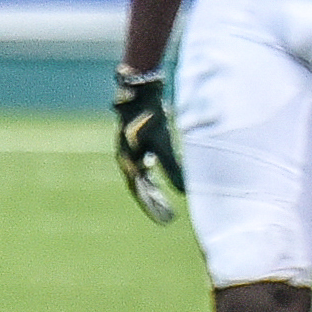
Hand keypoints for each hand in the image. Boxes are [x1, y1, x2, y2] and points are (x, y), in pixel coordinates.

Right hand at [112, 65, 182, 223]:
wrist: (140, 91)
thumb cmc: (151, 117)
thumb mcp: (164, 143)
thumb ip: (173, 167)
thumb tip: (184, 191)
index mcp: (129, 161)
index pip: (141, 192)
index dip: (153, 207)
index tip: (166, 220)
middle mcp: (127, 158)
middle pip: (141, 188)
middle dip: (154, 203)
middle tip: (169, 218)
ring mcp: (130, 151)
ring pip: (142, 178)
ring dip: (153, 192)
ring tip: (167, 205)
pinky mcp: (136, 143)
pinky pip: (143, 166)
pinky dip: (152, 177)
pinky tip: (161, 181)